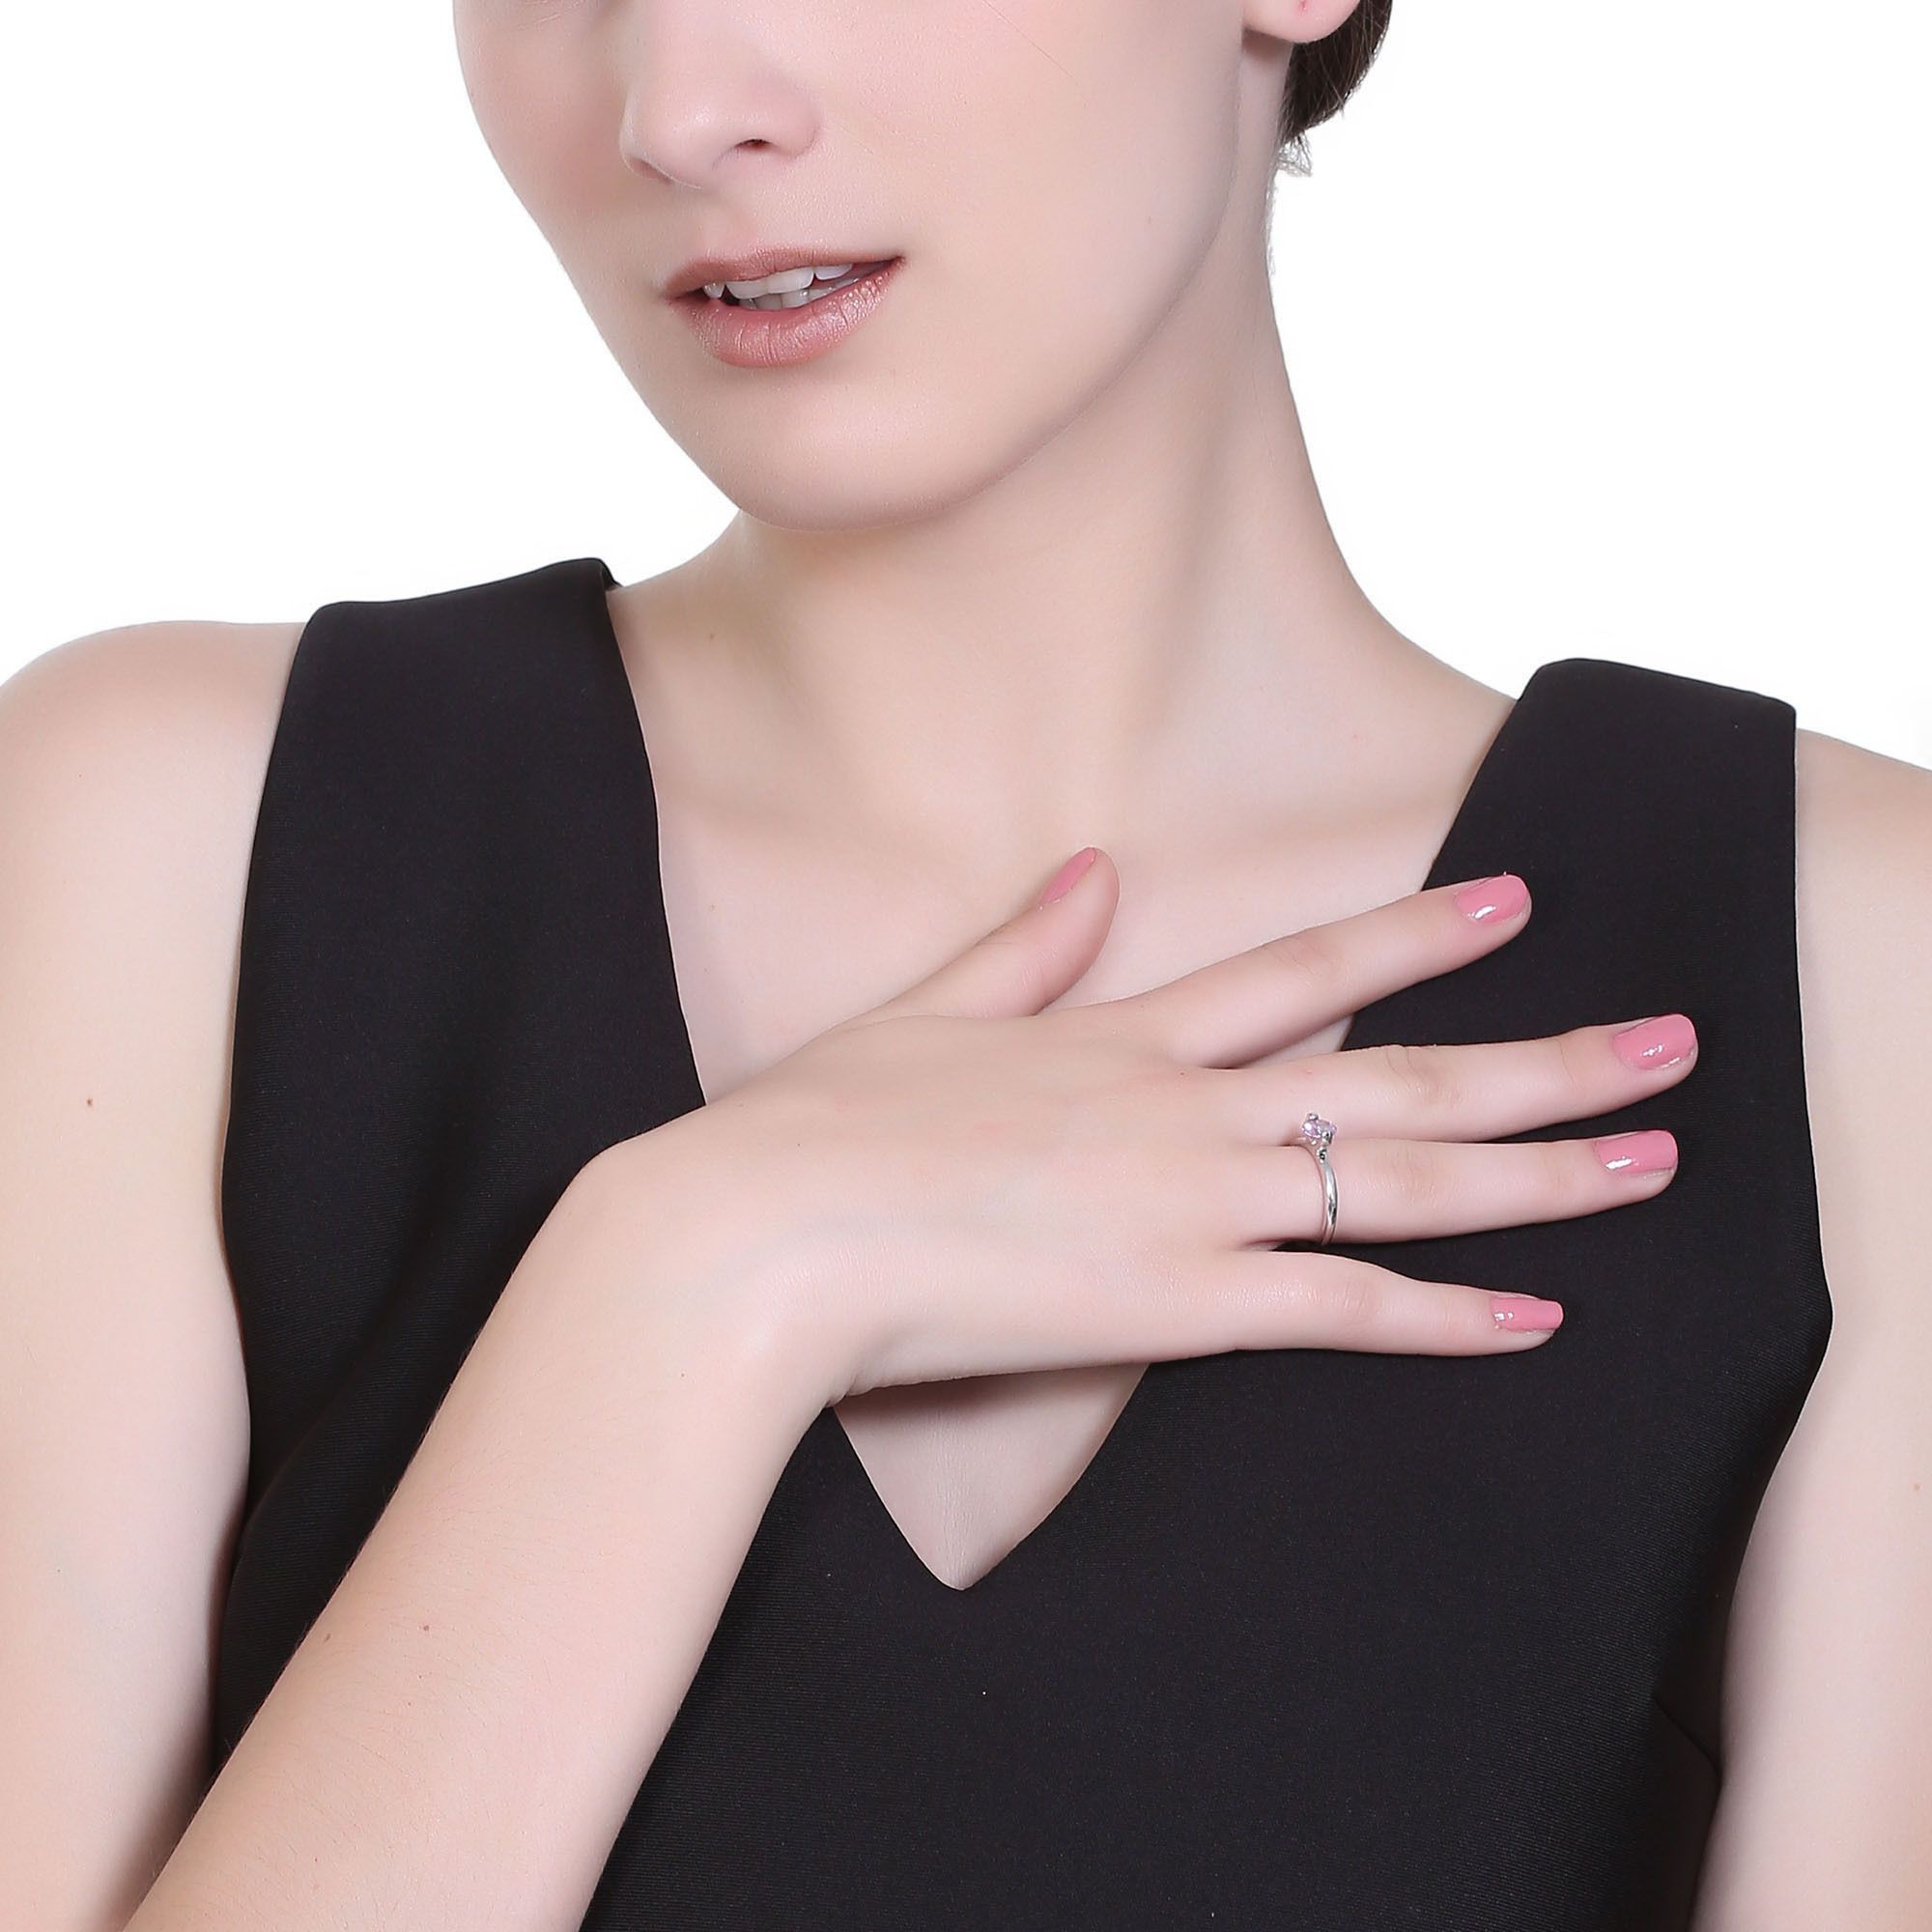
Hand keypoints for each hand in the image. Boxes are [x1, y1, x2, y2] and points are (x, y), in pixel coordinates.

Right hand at [624, 848, 1692, 1409]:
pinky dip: (1445, 1316)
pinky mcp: (1178, 1303)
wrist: (760, 1235)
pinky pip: (1343, 1309)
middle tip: (1670, 1041)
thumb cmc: (818, 1128)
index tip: (1515, 895)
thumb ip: (1023, 945)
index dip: (1418, 932)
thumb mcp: (924, 1011)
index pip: (1305, 967)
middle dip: (1546, 1055)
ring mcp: (1191, 1200)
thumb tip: (1092, 870)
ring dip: (1539, 1173)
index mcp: (1122, 1031)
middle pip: (1400, 1073)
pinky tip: (1536, 1315)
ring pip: (1402, 1180)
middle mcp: (1185, 1104)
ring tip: (1651, 1160)